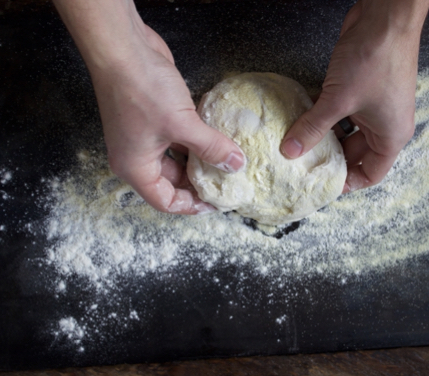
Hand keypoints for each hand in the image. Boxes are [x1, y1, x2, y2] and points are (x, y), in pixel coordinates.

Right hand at [86, 21, 244, 213]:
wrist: (122, 45)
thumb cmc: (142, 88)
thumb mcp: (183, 125)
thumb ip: (212, 148)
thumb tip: (235, 165)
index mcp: (135, 167)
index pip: (165, 201)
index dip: (192, 206)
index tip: (217, 202)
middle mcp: (135, 156)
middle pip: (171, 182)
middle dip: (199, 184)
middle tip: (227, 182)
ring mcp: (142, 136)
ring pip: (176, 160)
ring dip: (199, 162)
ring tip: (226, 163)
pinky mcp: (152, 118)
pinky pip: (176, 140)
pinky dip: (194, 143)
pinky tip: (215, 140)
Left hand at [280, 0, 428, 191]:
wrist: (385, 19)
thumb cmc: (376, 61)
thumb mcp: (338, 100)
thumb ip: (313, 127)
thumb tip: (290, 150)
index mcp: (391, 137)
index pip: (371, 174)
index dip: (348, 182)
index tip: (323, 184)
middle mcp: (387, 125)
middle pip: (356, 153)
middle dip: (331, 156)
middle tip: (304, 163)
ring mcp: (376, 106)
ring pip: (347, 130)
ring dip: (325, 133)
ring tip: (300, 140)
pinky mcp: (364, 87)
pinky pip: (344, 110)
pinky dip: (326, 113)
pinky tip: (305, 112)